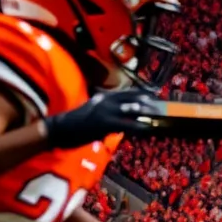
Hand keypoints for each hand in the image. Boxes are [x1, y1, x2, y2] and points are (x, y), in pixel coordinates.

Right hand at [44, 90, 158, 148]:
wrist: (61, 129)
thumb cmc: (77, 123)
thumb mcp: (93, 110)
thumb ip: (107, 109)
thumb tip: (122, 115)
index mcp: (104, 96)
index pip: (127, 92)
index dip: (142, 93)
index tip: (154, 95)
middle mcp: (106, 100)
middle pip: (132, 98)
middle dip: (148, 102)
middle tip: (161, 106)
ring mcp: (106, 110)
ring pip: (132, 109)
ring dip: (147, 113)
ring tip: (159, 116)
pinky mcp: (105, 123)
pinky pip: (126, 124)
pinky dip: (139, 126)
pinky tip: (147, 129)